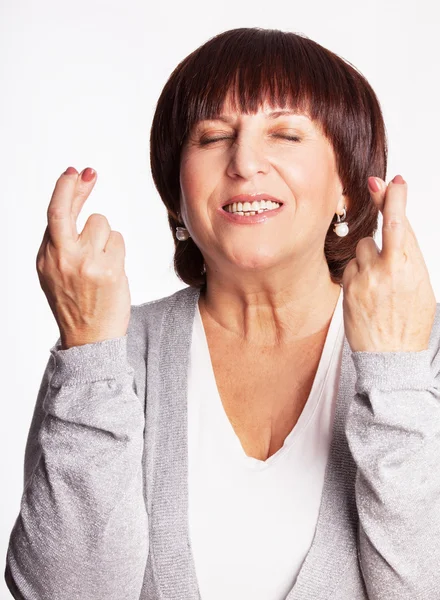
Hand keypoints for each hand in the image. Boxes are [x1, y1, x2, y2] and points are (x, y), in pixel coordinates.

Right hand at [36, 166, 130, 349]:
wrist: (90, 339)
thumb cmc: (77, 304)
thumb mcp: (57, 272)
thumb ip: (62, 242)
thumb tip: (75, 203)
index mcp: (46, 258)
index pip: (53, 214)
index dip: (64, 189)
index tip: (74, 173)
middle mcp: (62, 257)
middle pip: (68, 209)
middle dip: (76, 187)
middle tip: (88, 173)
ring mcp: (85, 263)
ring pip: (102, 224)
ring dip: (106, 237)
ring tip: (102, 264)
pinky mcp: (108, 270)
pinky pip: (117, 240)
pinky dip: (117, 250)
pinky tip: (111, 271)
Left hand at [342, 174, 435, 352]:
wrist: (390, 357)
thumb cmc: (409, 323)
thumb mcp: (421, 288)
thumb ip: (408, 259)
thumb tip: (398, 232)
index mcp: (412, 268)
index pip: (401, 224)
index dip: (395, 198)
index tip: (393, 182)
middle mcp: (388, 269)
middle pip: (381, 225)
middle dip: (381, 201)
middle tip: (376, 183)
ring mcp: (365, 278)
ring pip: (361, 247)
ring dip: (368, 254)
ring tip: (378, 279)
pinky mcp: (349, 288)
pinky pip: (351, 266)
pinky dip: (358, 271)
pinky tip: (367, 291)